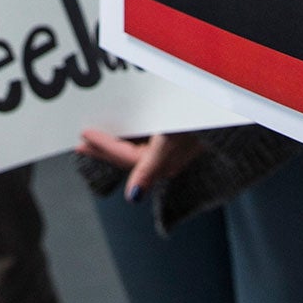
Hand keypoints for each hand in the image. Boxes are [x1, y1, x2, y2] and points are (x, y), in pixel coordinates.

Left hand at [77, 128, 203, 199]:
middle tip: (79, 144)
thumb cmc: (196, 122)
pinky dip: (129, 133)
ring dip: (113, 141)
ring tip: (95, 138)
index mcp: (163, 165)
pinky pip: (143, 138)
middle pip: (126, 155)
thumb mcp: (169, 142)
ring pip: (133, 147)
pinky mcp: (174, 136)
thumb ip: (149, 169)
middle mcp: (165, 160)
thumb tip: (133, 197)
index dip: (102, 146)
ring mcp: (170, 148)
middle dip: (102, 150)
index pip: (124, 157)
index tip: (83, 135)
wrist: (223, 105)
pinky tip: (124, 128)